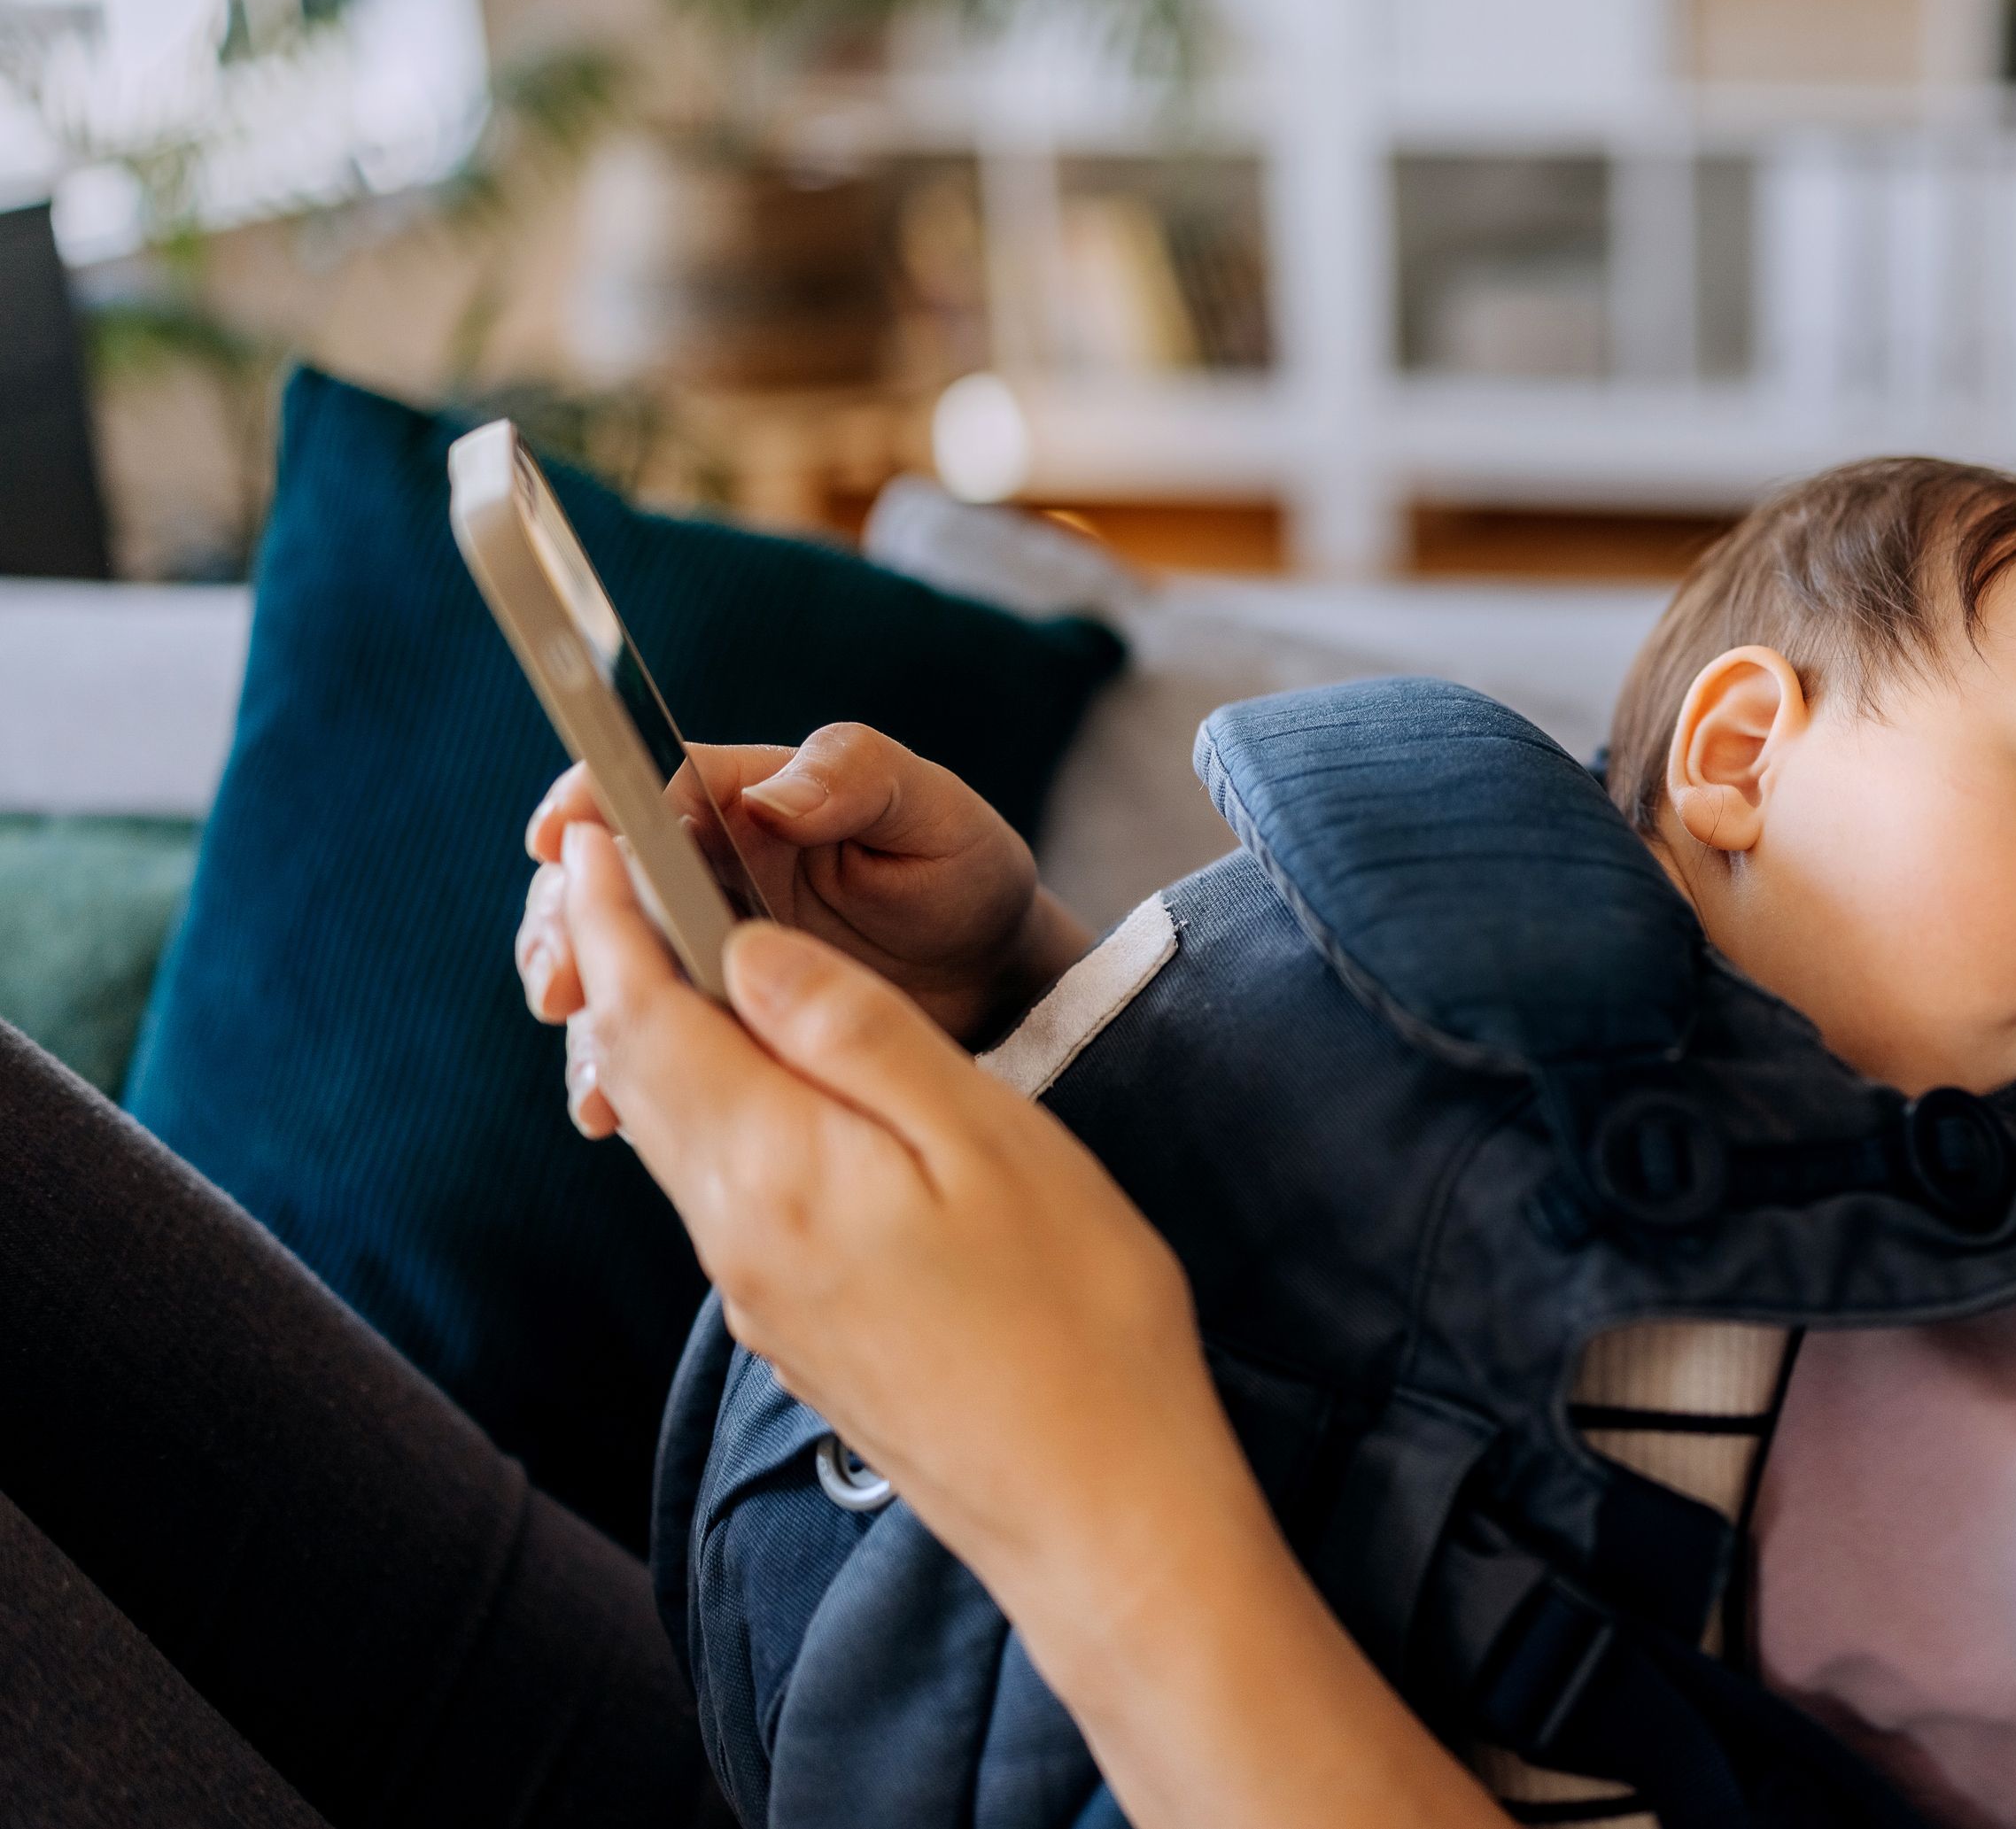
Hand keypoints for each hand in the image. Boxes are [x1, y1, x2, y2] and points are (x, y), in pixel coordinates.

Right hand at [515, 724, 1091, 1066]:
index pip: (642, 783)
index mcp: (740, 797)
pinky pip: (640, 1038)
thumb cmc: (959, 873)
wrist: (990, 980)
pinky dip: (616, 1071)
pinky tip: (613, 1110)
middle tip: (563, 974)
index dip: (588, 802)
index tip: (557, 834)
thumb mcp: (931, 811)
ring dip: (580, 1006)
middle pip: (593, 879)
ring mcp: (693, 945)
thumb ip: (855, 777)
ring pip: (600, 964)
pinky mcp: (705, 1016)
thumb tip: (770, 797)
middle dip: (563, 922)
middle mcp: (698, 868)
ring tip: (591, 1055)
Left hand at [555, 825, 1501, 1827]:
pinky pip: (721, 1188)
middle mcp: (734, 1234)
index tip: (595, 831)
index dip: (611, 913)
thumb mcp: (985, 1135)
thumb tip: (749, 952)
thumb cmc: (1075, 1311)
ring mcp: (757, 1291)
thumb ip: (856, 1033)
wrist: (1097, 1506)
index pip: (644, 1013)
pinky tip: (765, 1088)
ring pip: (675, 1134)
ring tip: (678, 955)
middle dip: (614, 963)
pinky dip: (712, 1107)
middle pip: (638, 1072)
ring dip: (658, 1036)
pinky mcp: (792, 1327)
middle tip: (617, 869)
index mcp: (775, 1168)